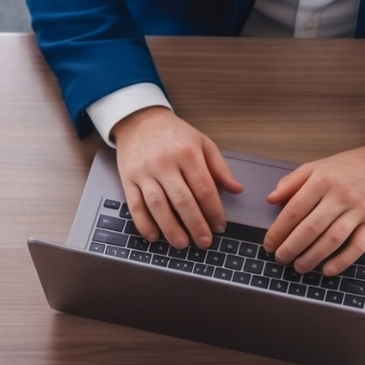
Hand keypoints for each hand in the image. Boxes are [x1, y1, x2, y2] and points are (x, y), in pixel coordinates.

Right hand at [112, 106, 241, 249]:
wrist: (140, 121)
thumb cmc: (173, 134)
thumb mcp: (202, 143)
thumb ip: (220, 168)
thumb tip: (237, 190)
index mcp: (187, 153)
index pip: (204, 189)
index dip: (214, 211)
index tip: (219, 226)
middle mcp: (165, 163)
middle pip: (182, 201)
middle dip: (195, 225)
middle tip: (204, 242)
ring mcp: (144, 172)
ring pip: (158, 206)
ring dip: (170, 228)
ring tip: (182, 244)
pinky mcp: (128, 179)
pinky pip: (135, 206)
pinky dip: (144, 224)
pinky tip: (154, 236)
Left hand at [262, 144, 364, 275]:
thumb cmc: (351, 166)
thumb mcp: (318, 166)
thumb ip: (292, 182)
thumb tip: (271, 199)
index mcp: (322, 180)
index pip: (294, 210)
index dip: (278, 231)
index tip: (269, 244)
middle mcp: (340, 195)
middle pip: (310, 228)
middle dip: (291, 248)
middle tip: (280, 259)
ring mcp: (359, 210)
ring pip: (332, 239)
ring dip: (312, 257)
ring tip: (299, 267)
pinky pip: (357, 246)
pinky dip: (342, 261)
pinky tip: (328, 270)